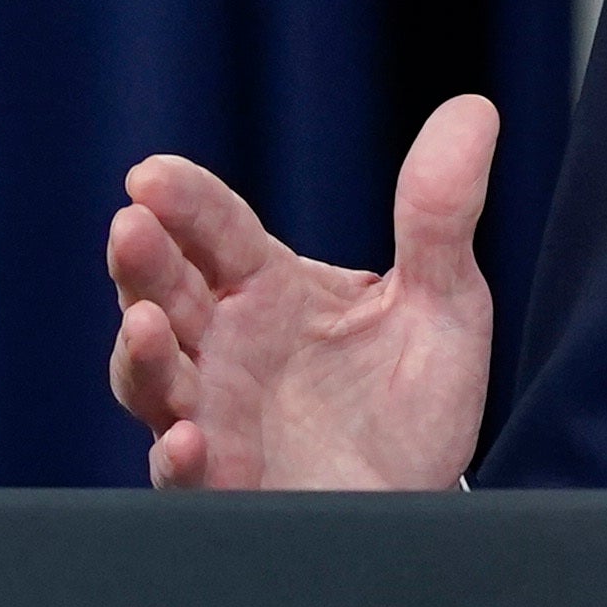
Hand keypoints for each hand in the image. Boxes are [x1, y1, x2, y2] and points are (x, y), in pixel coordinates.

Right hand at [102, 96, 500, 489]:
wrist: (422, 496)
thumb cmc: (413, 399)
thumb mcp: (444, 301)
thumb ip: (440, 215)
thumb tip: (475, 111)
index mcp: (267, 289)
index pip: (216, 232)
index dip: (184, 202)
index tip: (152, 176)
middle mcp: (225, 348)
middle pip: (162, 293)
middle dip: (142, 262)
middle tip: (131, 227)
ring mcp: (214, 416)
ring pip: (152, 378)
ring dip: (140, 354)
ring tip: (142, 324)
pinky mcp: (225, 485)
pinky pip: (188, 473)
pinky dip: (180, 458)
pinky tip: (189, 440)